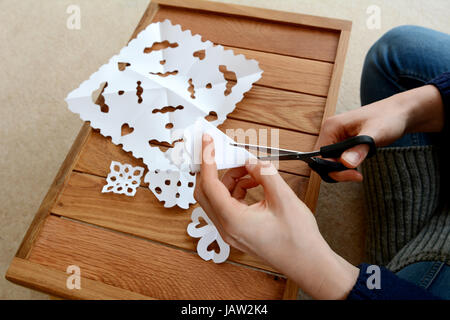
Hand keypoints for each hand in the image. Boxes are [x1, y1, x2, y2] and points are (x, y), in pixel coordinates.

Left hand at [194, 133, 358, 298]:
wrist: (309, 264)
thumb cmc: (299, 240)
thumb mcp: (284, 199)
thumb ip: (265, 175)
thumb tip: (251, 162)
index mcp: (233, 221)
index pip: (209, 185)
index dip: (208, 160)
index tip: (207, 142)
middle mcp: (227, 228)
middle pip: (206, 192)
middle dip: (214, 169)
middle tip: (223, 152)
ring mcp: (231, 232)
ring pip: (217, 198)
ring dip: (230, 179)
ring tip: (252, 171)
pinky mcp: (238, 232)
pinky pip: (229, 205)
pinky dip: (237, 190)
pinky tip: (256, 183)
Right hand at [317, 85, 443, 181]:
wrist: (400, 113)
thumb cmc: (388, 118)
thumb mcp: (375, 134)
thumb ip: (360, 148)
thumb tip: (346, 163)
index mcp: (331, 127)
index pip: (320, 155)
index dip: (332, 168)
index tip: (352, 173)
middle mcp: (330, 132)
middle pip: (322, 160)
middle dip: (337, 171)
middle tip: (356, 175)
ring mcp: (335, 137)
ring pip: (329, 161)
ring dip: (341, 170)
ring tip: (358, 171)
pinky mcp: (342, 142)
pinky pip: (337, 159)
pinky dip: (345, 166)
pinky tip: (358, 165)